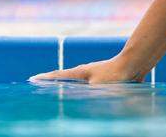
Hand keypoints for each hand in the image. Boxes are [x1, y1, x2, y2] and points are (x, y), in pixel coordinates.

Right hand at [29, 56, 147, 84]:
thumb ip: (86, 94)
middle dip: (51, 80)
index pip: (57, 75)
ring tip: (56, 89)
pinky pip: (86, 84)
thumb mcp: (97, 88)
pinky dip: (78, 87)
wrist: (133, 64)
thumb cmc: (115, 75)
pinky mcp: (102, 78)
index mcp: (79, 73)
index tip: (32, 79)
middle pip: (63, 76)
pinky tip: (81, 92)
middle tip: (39, 83)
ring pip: (75, 80)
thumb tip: (78, 101)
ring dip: (65, 84)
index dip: (45, 78)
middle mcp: (84, 72)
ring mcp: (93, 74)